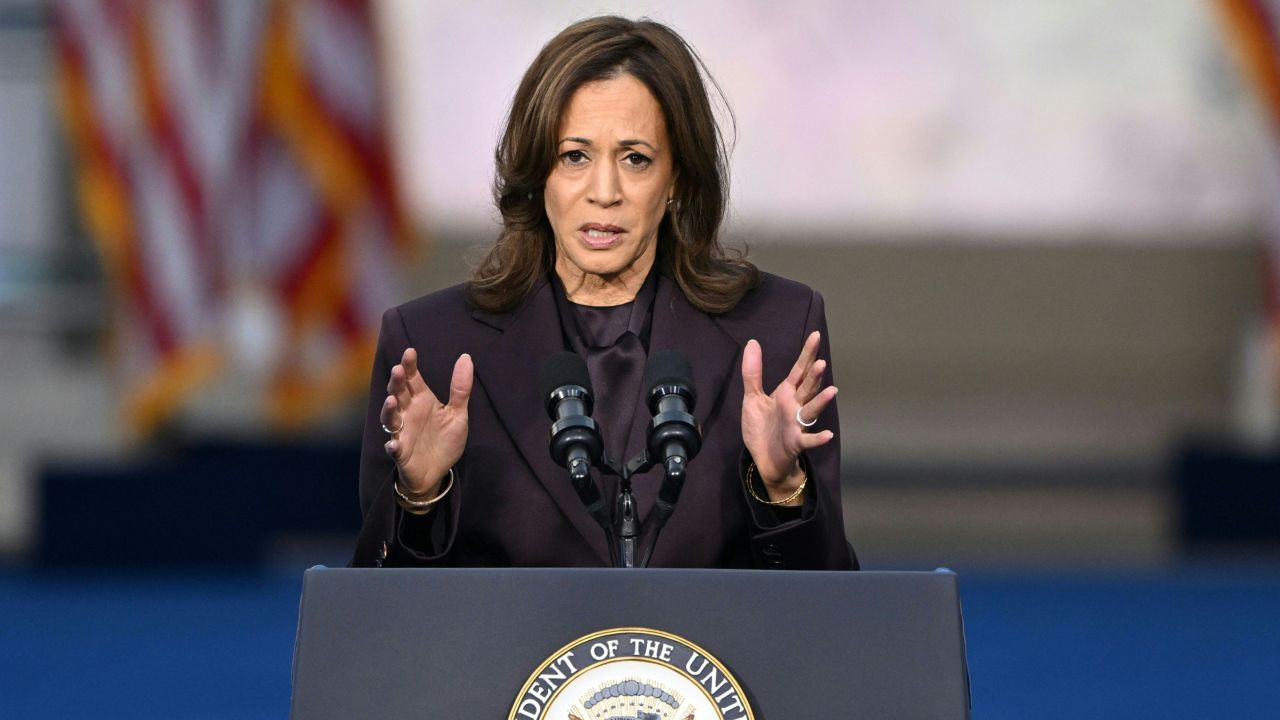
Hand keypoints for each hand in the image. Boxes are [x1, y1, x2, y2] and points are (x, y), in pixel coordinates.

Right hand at [380, 348, 472, 498]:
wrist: (437, 471)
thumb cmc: (444, 440)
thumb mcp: (457, 413)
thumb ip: (460, 388)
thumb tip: (466, 357)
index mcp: (422, 400)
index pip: (413, 379)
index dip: (410, 365)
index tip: (410, 352)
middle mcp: (408, 413)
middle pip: (398, 393)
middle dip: (397, 382)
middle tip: (399, 370)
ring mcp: (402, 433)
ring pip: (390, 418)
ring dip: (389, 410)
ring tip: (392, 400)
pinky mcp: (401, 453)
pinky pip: (394, 448)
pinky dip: (393, 446)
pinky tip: (394, 444)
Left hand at [740, 331, 836, 502]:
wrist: (763, 458)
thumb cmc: (762, 428)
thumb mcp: (752, 398)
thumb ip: (752, 372)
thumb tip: (752, 342)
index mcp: (786, 393)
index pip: (799, 369)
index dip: (807, 353)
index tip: (816, 335)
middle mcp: (795, 406)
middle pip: (807, 387)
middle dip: (814, 376)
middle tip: (821, 362)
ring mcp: (797, 424)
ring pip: (811, 411)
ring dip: (821, 402)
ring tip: (832, 391)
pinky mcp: (795, 443)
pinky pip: (807, 440)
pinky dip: (817, 438)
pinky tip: (827, 435)